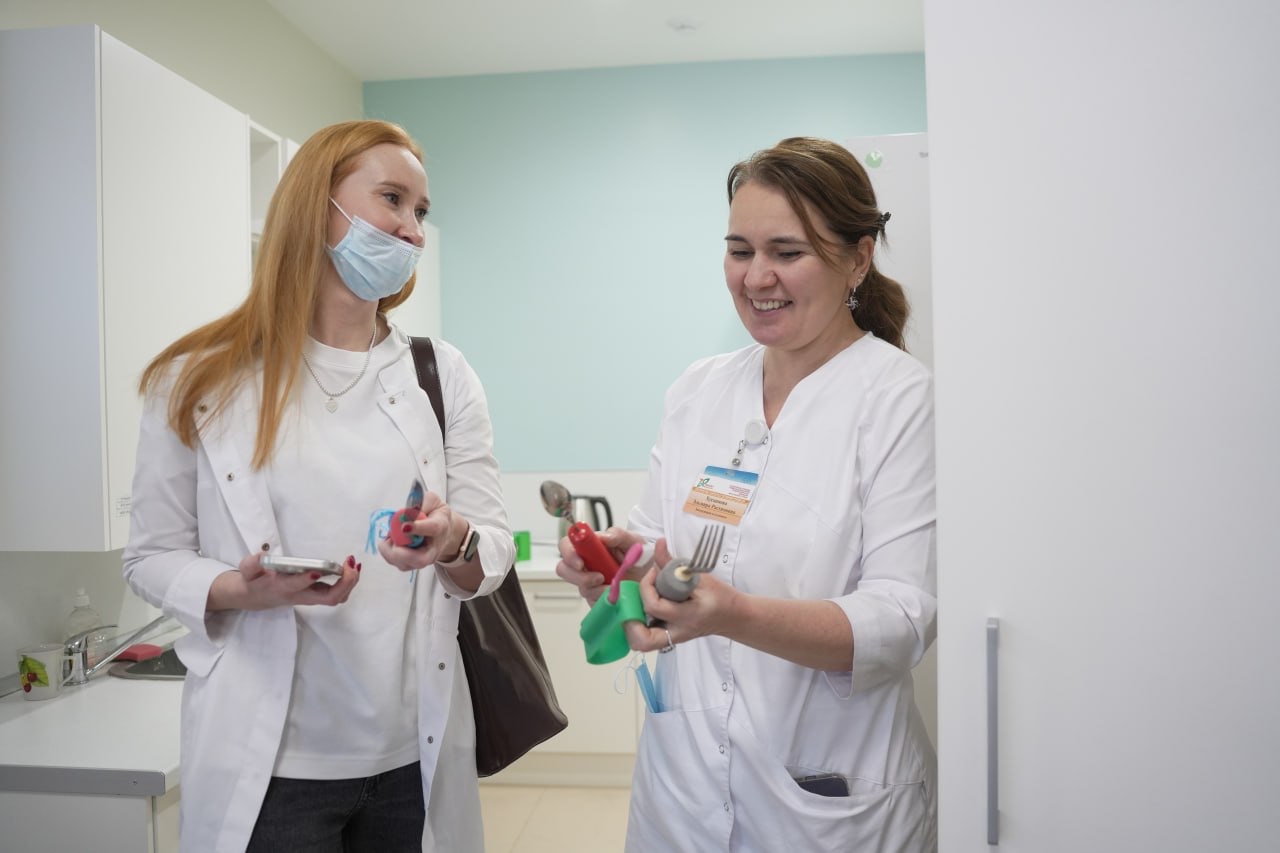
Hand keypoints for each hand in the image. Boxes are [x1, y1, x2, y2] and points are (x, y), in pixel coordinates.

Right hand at [208, 553, 359, 611]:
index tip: (317, 570)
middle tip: (350, 565)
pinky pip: (337, 594)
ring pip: (335, 598)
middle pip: (327, 598)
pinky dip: (348, 582)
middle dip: (344, 583)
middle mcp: (299, 596)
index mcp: (281, 588)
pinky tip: (351, 568)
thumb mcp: (247, 571)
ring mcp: (310, 598)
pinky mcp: (316, 595)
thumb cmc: (254, 581)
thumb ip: (252, 564)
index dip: (306, 580)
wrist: (255, 597)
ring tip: (354, 565)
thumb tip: (263, 557)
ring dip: (349, 583)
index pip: (295, 587)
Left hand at [379, 490, 467, 570]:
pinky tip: (391, 541)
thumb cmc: (435, 515)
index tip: (404, 526)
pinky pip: (395, 563)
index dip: (418, 528)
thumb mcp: (431, 501)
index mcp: (441, 526)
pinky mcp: (411, 565)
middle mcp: (434, 548)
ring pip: (404, 564)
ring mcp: (423, 560)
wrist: (442, 531)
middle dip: (399, 552)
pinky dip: (387, 552)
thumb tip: (406, 512)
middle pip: (420, 559)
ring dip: (390, 550)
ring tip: (391, 536)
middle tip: (390, 538)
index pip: (432, 528)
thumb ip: (419, 503)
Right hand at [555, 526, 654, 604]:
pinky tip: (617, 595)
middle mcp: (586, 564)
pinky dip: (605, 600)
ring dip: (597, 589)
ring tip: (614, 586)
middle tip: (598, 578)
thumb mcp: (633, 541)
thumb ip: (617, 535)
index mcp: (591, 547)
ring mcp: (590, 582)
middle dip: (578, 577)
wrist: (652, 576)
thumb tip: (603, 536)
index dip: (568, 554)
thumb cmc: (640, 555)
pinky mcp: (596, 598)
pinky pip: (594, 602)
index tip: (581, 562)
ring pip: (580, 588)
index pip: (567, 545)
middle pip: (564, 569)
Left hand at [625, 551, 740, 653]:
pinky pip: (648, 640)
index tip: (654, 573)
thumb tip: (658, 543)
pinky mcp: (670, 638)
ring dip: (633, 626)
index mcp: (688, 615)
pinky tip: (644, 610)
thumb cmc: (719, 596)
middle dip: (631, 620)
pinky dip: (640, 627)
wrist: (733, 616)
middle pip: (643, 640)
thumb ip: (673, 563)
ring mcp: (673, 638)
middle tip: (635, 601)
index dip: (647, 587)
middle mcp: (678, 632)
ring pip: (643, 644)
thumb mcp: (699, 576)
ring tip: (637, 606)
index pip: (655, 606)